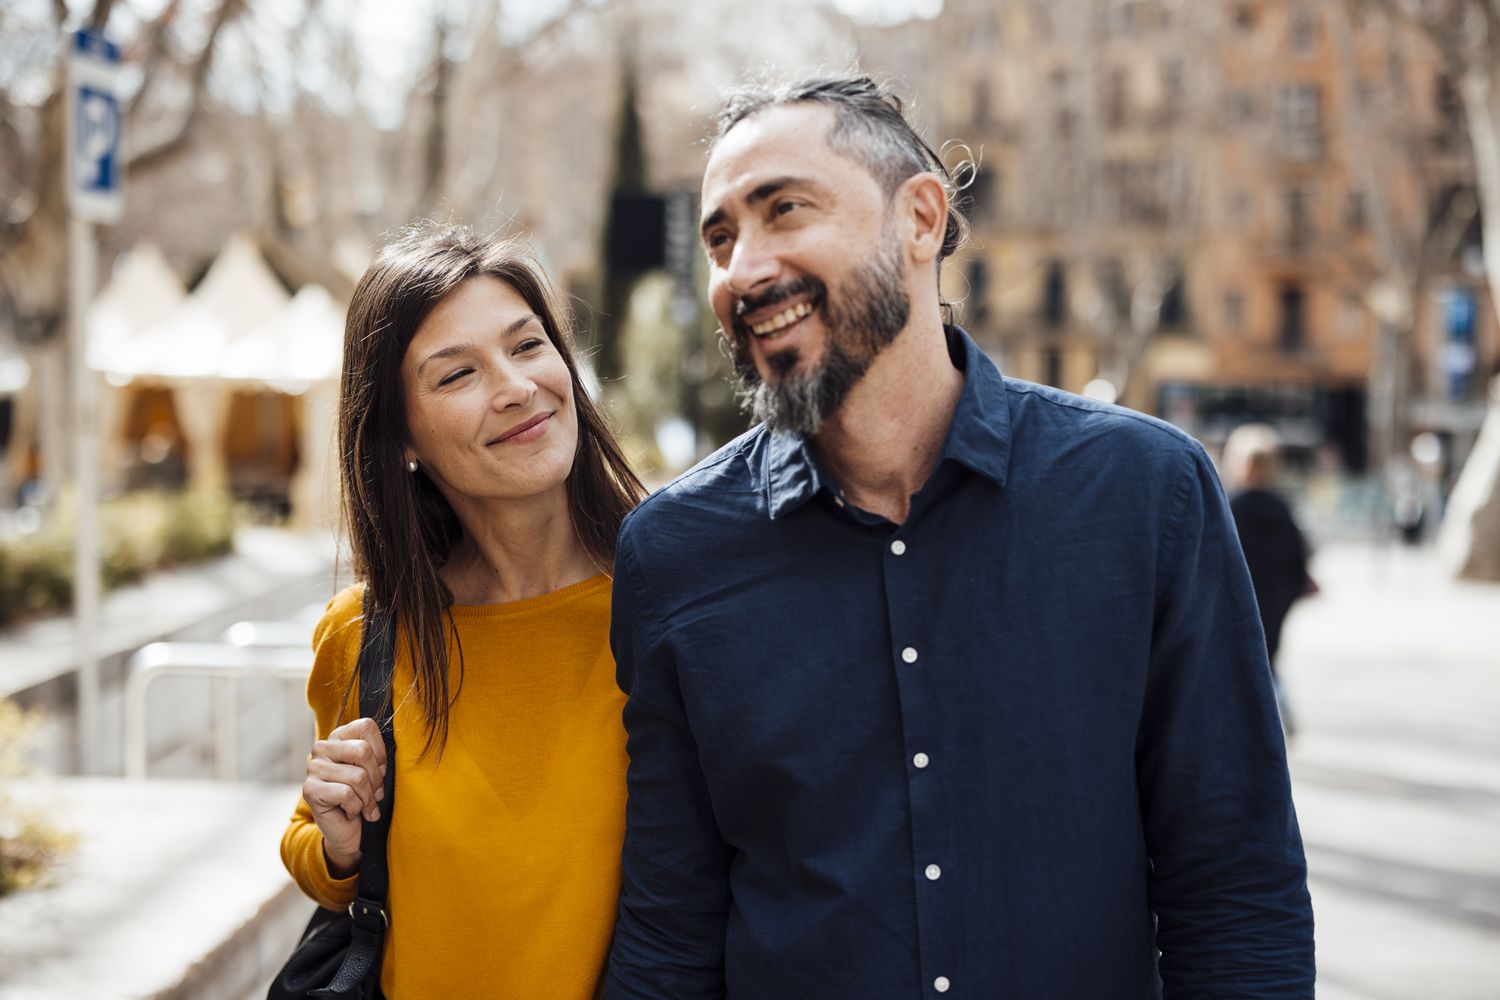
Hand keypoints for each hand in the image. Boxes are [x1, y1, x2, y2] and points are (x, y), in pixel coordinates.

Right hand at [301, 717, 386, 877]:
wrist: (350, 832)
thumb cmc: (365, 796)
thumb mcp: (375, 771)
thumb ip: (378, 753)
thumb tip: (395, 745)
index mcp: (339, 737)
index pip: (366, 726)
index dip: (380, 752)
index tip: (380, 771)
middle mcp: (322, 748)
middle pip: (363, 751)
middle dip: (376, 778)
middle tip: (376, 794)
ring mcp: (313, 768)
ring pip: (357, 776)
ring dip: (368, 798)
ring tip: (365, 806)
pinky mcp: (310, 789)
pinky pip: (346, 794)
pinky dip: (356, 808)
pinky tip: (351, 813)